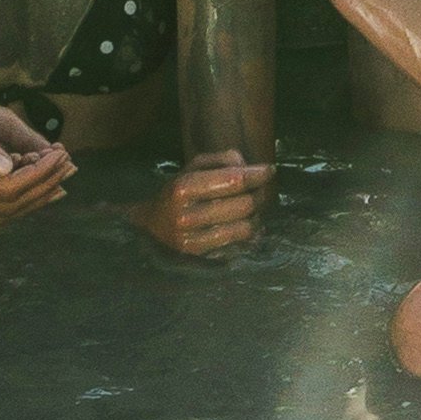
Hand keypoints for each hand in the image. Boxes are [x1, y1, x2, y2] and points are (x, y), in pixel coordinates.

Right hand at [0, 88, 74, 236]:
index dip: (41, 176)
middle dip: (43, 188)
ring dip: (28, 204)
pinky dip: (2, 217)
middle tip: (68, 168)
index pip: (10, 190)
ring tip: (54, 186)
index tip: (63, 156)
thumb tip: (9, 167)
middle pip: (8, 209)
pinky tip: (17, 203)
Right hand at [132, 148, 273, 257]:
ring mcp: (193, 242)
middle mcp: (187, 217)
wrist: (151, 229)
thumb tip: (247, 166)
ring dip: (256, 217)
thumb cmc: (177, 194)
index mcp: (184, 189)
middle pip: (245, 204)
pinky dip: (249, 236)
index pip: (234, 180)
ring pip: (246, 228)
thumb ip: (221, 160)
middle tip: (260, 191)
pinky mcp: (201, 259)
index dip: (257, 175)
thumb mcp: (192, 168)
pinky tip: (244, 226)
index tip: (269, 170)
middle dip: (260, 195)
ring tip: (252, 210)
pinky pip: (239, 247)